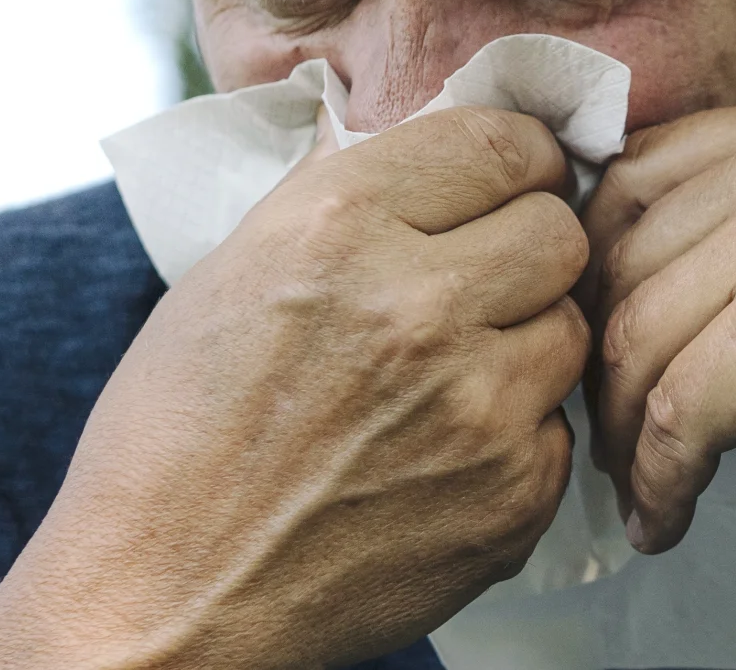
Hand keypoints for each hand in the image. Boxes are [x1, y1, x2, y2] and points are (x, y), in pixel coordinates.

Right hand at [0, 108, 587, 669]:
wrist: (165, 599)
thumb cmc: (174, 438)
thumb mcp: (230, 274)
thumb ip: (339, 199)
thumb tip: (422, 136)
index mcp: (338, 227)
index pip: (504, 142)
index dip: (518, 160)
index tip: (512, 181)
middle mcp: (418, 306)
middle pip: (559, 231)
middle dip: (527, 248)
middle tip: (482, 281)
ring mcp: (476, 406)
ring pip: (569, 328)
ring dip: (524, 343)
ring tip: (445, 378)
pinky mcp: (510, 494)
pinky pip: (556, 429)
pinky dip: (514, 438)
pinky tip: (438, 454)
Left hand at [582, 89, 735, 667]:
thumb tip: (651, 266)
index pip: (633, 174)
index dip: (594, 265)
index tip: (600, 339)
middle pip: (617, 255)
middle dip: (599, 354)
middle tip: (608, 427)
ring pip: (635, 338)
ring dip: (622, 431)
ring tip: (639, 484)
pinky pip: (674, 412)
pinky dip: (658, 477)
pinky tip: (668, 516)